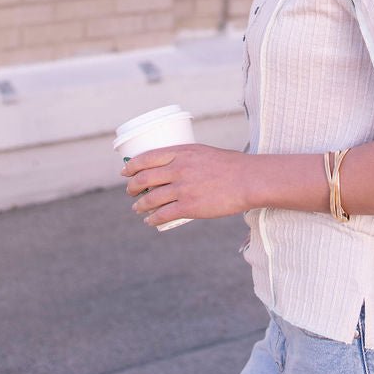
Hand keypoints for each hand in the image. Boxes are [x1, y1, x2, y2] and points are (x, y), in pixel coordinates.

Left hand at [123, 144, 251, 226]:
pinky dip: (152, 218)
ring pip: (150, 198)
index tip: (125, 172)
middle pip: (144, 178)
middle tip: (130, 191)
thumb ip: (187, 159)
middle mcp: (178, 169)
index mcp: (181, 152)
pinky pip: (162, 214)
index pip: (146, 158)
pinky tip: (149, 220)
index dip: (131, 166)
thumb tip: (174, 169)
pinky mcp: (189, 207)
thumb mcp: (204, 152)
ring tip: (137, 207)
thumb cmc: (231, 165)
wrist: (248, 180)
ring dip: (140, 205)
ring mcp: (182, 189)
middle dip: (132, 186)